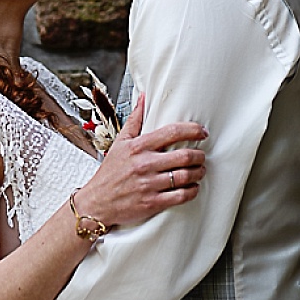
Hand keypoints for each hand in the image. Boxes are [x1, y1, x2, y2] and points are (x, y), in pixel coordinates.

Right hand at [75, 95, 205, 229]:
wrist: (97, 202)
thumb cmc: (110, 172)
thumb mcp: (120, 142)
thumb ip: (135, 119)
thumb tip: (143, 96)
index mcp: (138, 146)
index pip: (172, 132)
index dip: (192, 130)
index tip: (202, 132)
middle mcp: (145, 164)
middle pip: (183, 156)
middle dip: (199, 155)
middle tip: (202, 155)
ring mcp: (149, 185)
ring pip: (185, 176)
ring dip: (198, 172)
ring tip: (200, 170)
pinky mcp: (152, 203)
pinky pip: (180, 196)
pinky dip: (192, 191)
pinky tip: (193, 187)